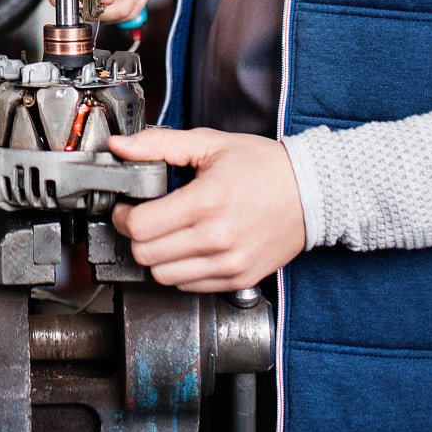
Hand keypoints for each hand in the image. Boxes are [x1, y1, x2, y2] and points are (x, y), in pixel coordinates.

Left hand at [107, 126, 305, 290]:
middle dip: (136, 236)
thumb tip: (120, 146)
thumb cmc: (264, 166)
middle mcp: (217, 238)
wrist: (312, 193)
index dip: (123, 215)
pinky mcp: (238, 280)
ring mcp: (229, 264)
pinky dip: (180, 270)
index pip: (139, 226)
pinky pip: (189, 287)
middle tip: (142, 219)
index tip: (126, 207)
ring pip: (164, 277)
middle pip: (146, 256)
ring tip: (166, 234)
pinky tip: (188, 247)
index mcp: (206, 201)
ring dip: (156, 257)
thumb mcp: (210, 143)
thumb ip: (158, 144)